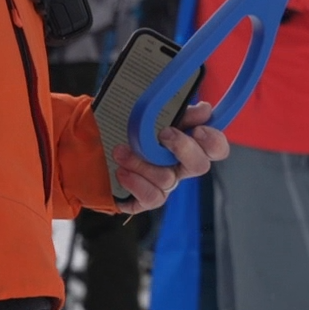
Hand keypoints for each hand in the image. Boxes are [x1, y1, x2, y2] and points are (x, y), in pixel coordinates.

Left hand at [107, 102, 228, 212]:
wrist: (92, 148)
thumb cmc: (126, 129)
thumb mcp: (150, 115)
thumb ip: (177, 112)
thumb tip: (204, 109)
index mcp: (187, 145)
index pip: (216, 148)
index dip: (213, 141)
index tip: (197, 129)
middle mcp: (180, 168)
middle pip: (200, 166)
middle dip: (184, 149)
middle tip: (164, 134)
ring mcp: (164, 185)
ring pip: (168, 180)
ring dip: (143, 163)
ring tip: (120, 151)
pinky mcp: (145, 200)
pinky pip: (151, 198)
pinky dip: (136, 183)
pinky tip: (121, 172)